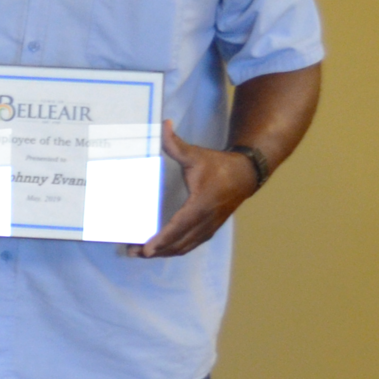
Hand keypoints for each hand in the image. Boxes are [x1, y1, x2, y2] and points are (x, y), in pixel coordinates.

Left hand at [137, 121, 257, 257]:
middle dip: (156, 250)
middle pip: (179, 242)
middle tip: (132, 252)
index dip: (162, 238)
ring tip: (141, 254)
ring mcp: (209, 227)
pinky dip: (175, 250)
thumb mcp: (196, 154)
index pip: (179, 225)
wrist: (246, 175)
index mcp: (201, 204)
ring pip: (184, 247)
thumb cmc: (218, 165)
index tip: (146, 249)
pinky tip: (161, 251)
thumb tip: (164, 125)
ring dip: (164, 253)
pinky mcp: (210, 230)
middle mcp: (206, 220)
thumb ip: (176, 144)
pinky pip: (190, 245)